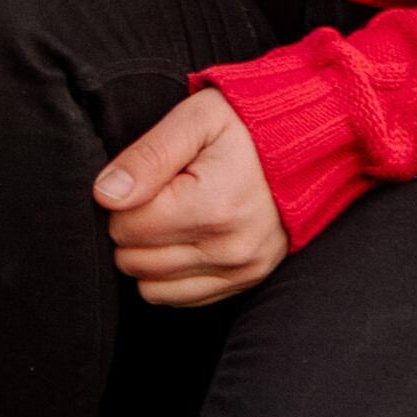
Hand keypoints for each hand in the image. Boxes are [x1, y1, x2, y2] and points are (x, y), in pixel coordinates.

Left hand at [94, 88, 284, 304]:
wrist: (310, 142)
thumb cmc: (247, 124)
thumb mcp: (196, 118)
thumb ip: (148, 156)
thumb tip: (105, 195)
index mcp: (212, 205)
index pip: (125, 227)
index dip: (122, 200)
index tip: (146, 178)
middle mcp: (229, 248)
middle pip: (134, 261)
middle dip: (132, 228)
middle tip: (157, 195)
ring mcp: (240, 271)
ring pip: (151, 288)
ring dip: (148, 255)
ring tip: (170, 217)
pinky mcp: (246, 281)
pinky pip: (180, 299)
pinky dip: (170, 275)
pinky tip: (185, 238)